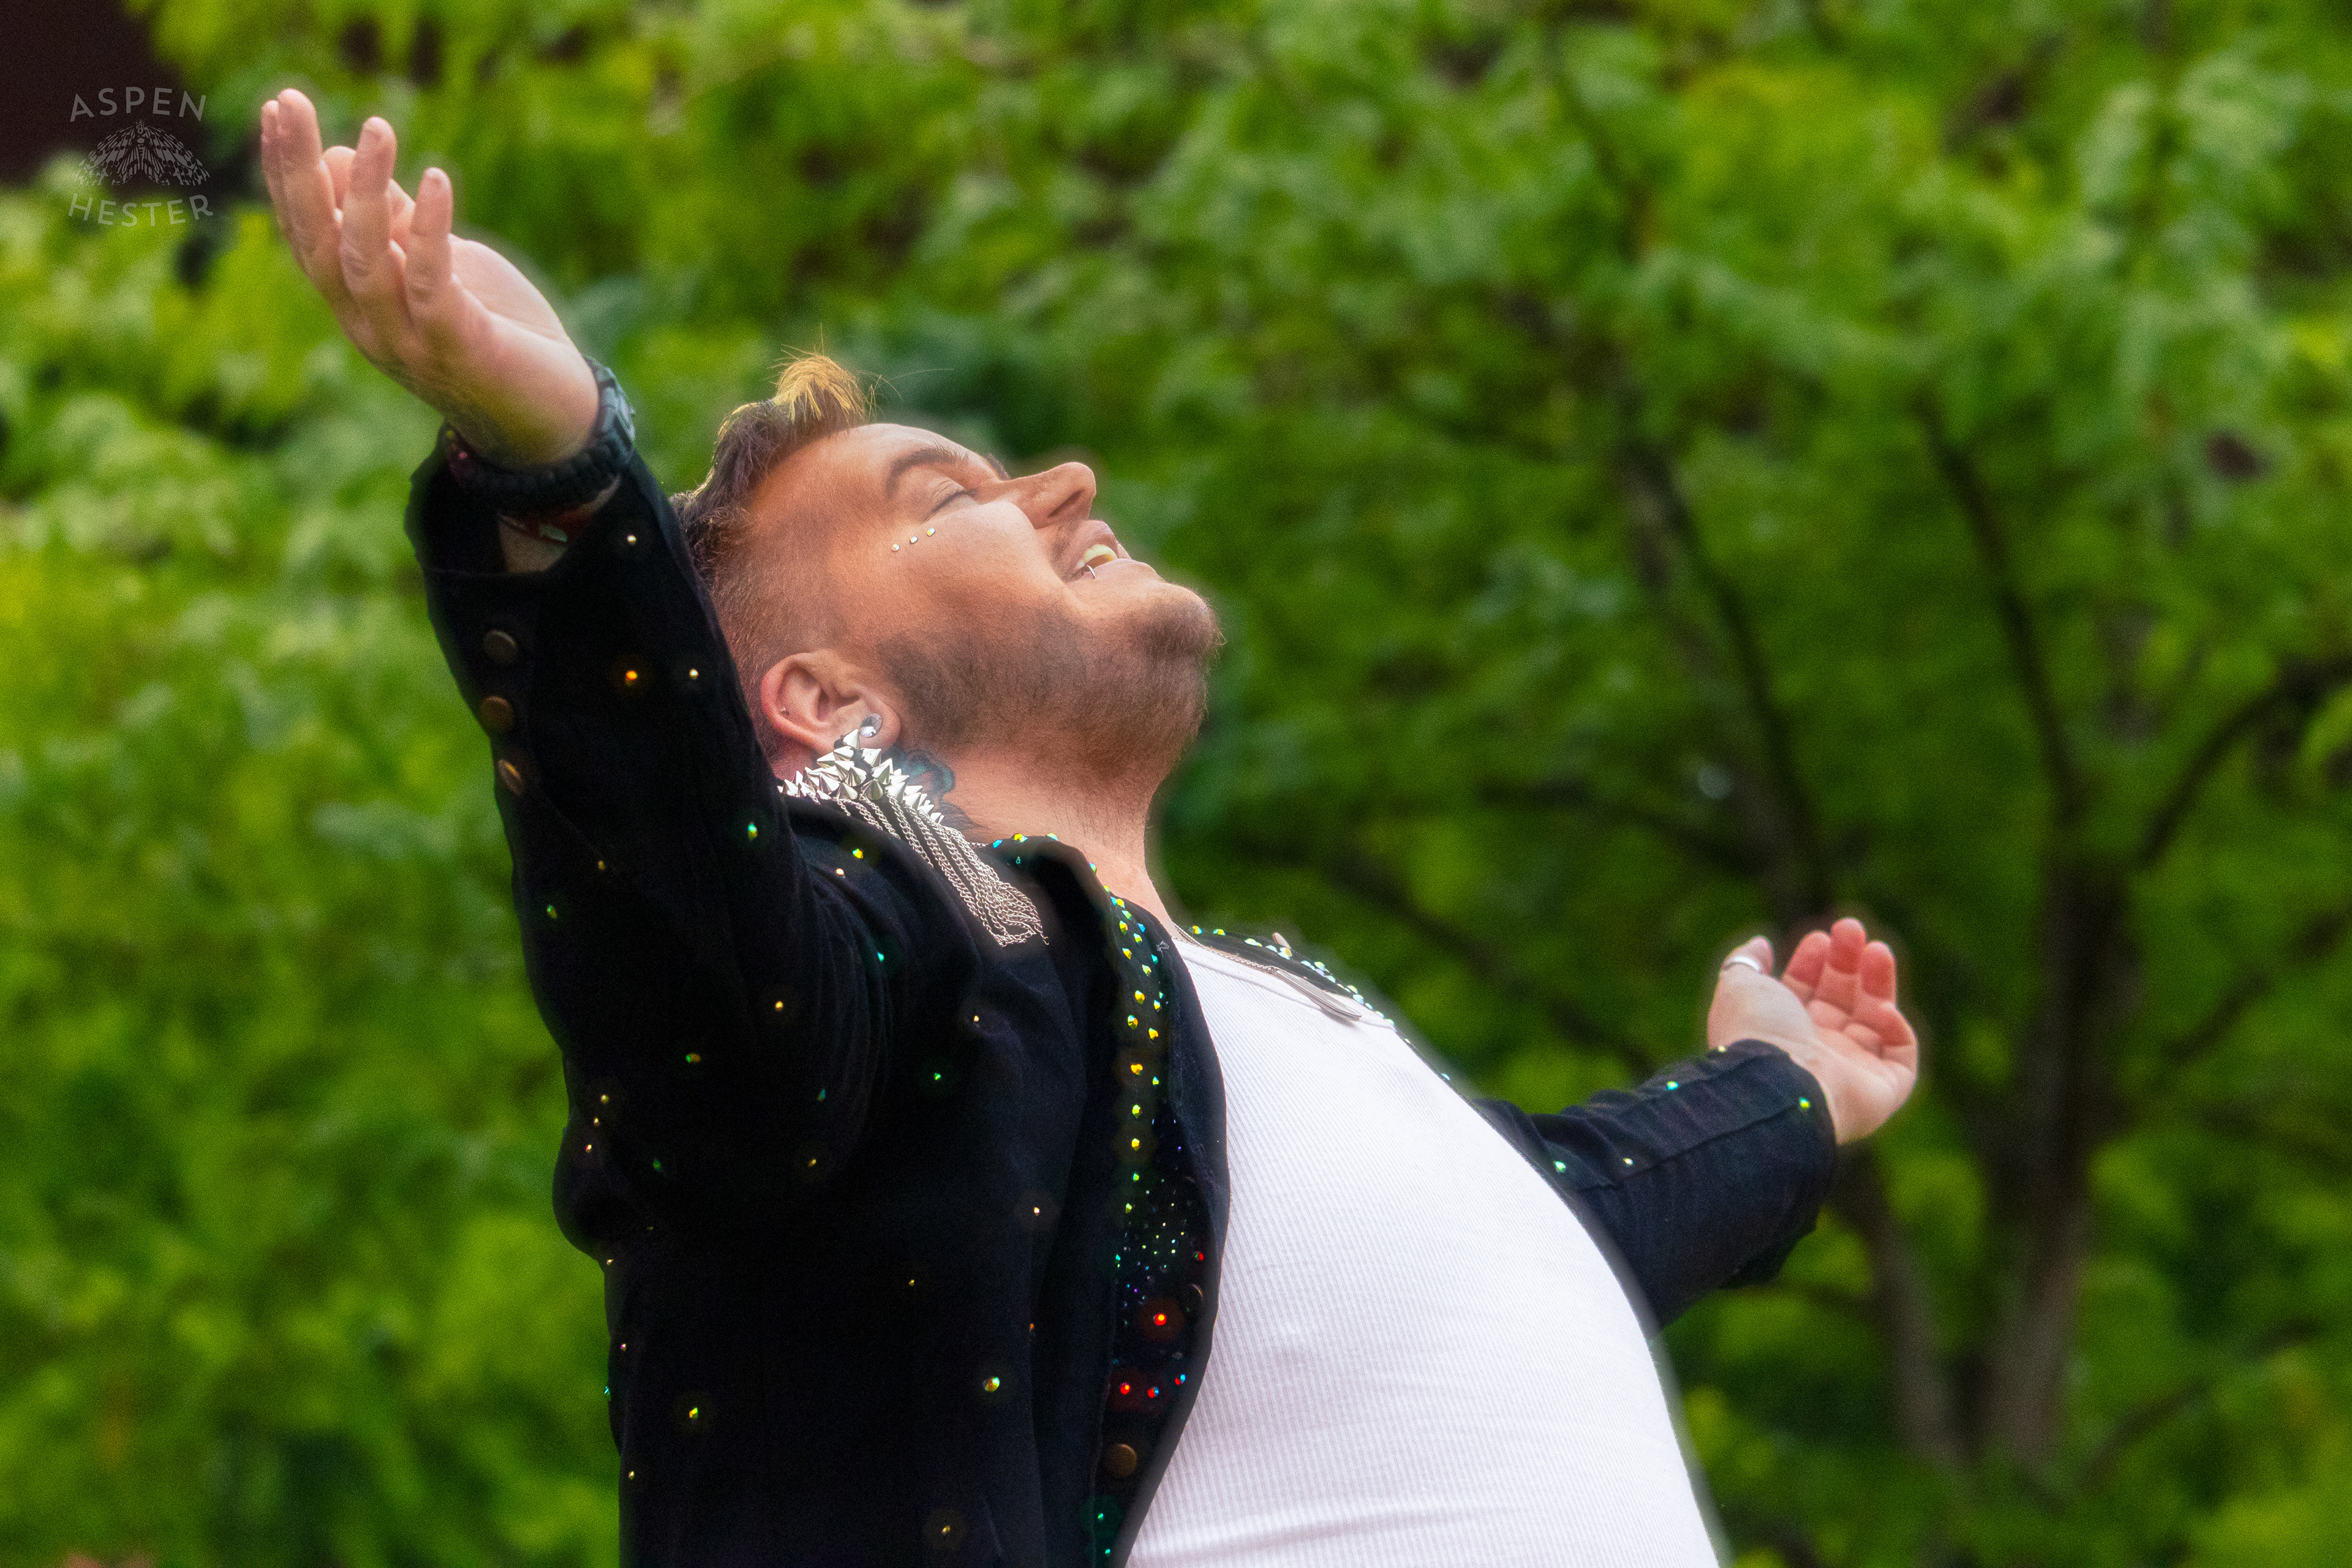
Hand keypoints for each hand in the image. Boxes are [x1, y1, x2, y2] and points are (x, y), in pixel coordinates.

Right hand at [258, 89, 598, 465]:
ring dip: (364, 191)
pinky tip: (435, 179)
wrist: (551, 417)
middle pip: (317, 242)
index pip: (306, 233)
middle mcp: (368, 325)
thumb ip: (395, 224)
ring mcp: (407, 341)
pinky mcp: (456, 347)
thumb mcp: (441, 266)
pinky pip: (430, 284)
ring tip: (377, 127)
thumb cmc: (497, 333)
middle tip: (289, 100)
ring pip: (364, 261)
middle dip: (297, 171)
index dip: (285, 174)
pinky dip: (428, 231)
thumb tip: (341, 155)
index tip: (276, 109)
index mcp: (358, 305)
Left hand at [1707, 917, 1920, 1143]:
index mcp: (1781, 1031)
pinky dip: (1896, 1028)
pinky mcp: (1881, 1091)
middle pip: (1840, 1001)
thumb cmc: (1756, 1033)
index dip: (1811, 963)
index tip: (1818, 937)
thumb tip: (1759, 944)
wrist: (1777, 1084)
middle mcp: (1814, 1052)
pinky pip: (1900, 1057)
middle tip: (1852, 928)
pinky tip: (1881, 1009)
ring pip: (1873, 1020)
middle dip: (1847, 963)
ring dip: (1878, 982)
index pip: (1803, 993)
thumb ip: (1748, 962)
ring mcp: (1849, 1072)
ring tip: (1878, 949)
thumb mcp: (1739, 986)